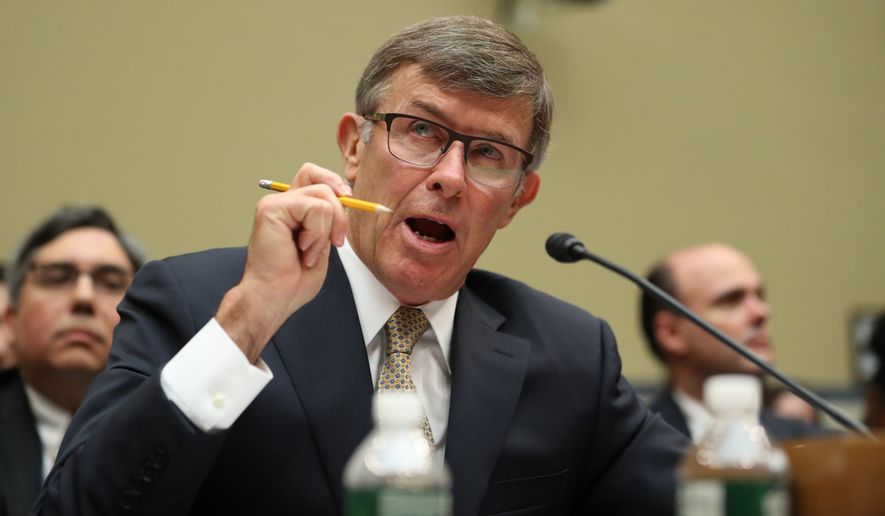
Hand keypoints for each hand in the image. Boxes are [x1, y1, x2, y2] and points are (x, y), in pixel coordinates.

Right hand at [216, 163, 351, 361]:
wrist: (274, 298)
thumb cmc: (293, 280)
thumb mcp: (322, 243)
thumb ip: (330, 219)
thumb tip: (348, 197)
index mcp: (293, 209)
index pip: (315, 174)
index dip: (336, 184)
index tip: (348, 203)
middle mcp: (283, 202)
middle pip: (324, 182)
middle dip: (340, 213)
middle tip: (336, 241)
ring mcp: (275, 203)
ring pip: (324, 197)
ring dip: (326, 231)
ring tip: (309, 252)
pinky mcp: (271, 208)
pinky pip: (315, 208)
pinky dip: (317, 234)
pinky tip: (302, 249)